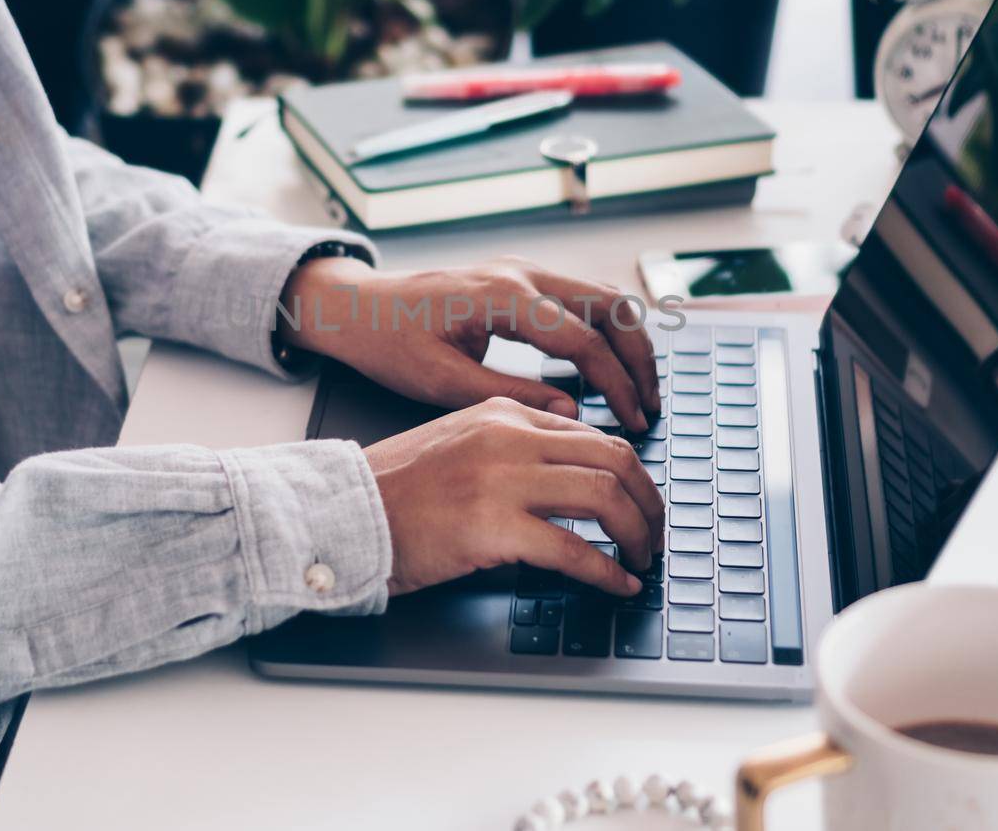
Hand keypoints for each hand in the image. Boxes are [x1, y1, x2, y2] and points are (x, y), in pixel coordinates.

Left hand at [279, 255, 660, 430]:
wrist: (355, 307)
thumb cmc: (387, 342)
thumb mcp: (440, 382)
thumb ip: (508, 395)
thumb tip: (571, 410)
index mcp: (501, 296)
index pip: (582, 338)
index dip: (615, 383)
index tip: (632, 421)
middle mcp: (520, 273)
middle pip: (611, 305)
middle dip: (639, 357)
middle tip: (649, 406)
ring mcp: (524, 270)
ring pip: (604, 296)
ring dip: (629, 341)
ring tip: (639, 391)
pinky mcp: (521, 280)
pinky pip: (582, 298)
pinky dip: (607, 330)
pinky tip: (609, 369)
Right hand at [365, 398, 664, 595]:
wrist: (342, 512)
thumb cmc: (395, 490)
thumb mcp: (459, 444)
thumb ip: (512, 447)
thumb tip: (571, 475)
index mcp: (502, 413)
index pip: (591, 434)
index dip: (629, 473)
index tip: (640, 503)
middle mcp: (508, 437)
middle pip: (614, 458)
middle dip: (648, 500)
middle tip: (656, 533)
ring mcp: (501, 480)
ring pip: (604, 496)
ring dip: (638, 534)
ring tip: (643, 560)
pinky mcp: (491, 527)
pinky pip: (573, 549)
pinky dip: (606, 571)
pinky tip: (618, 584)